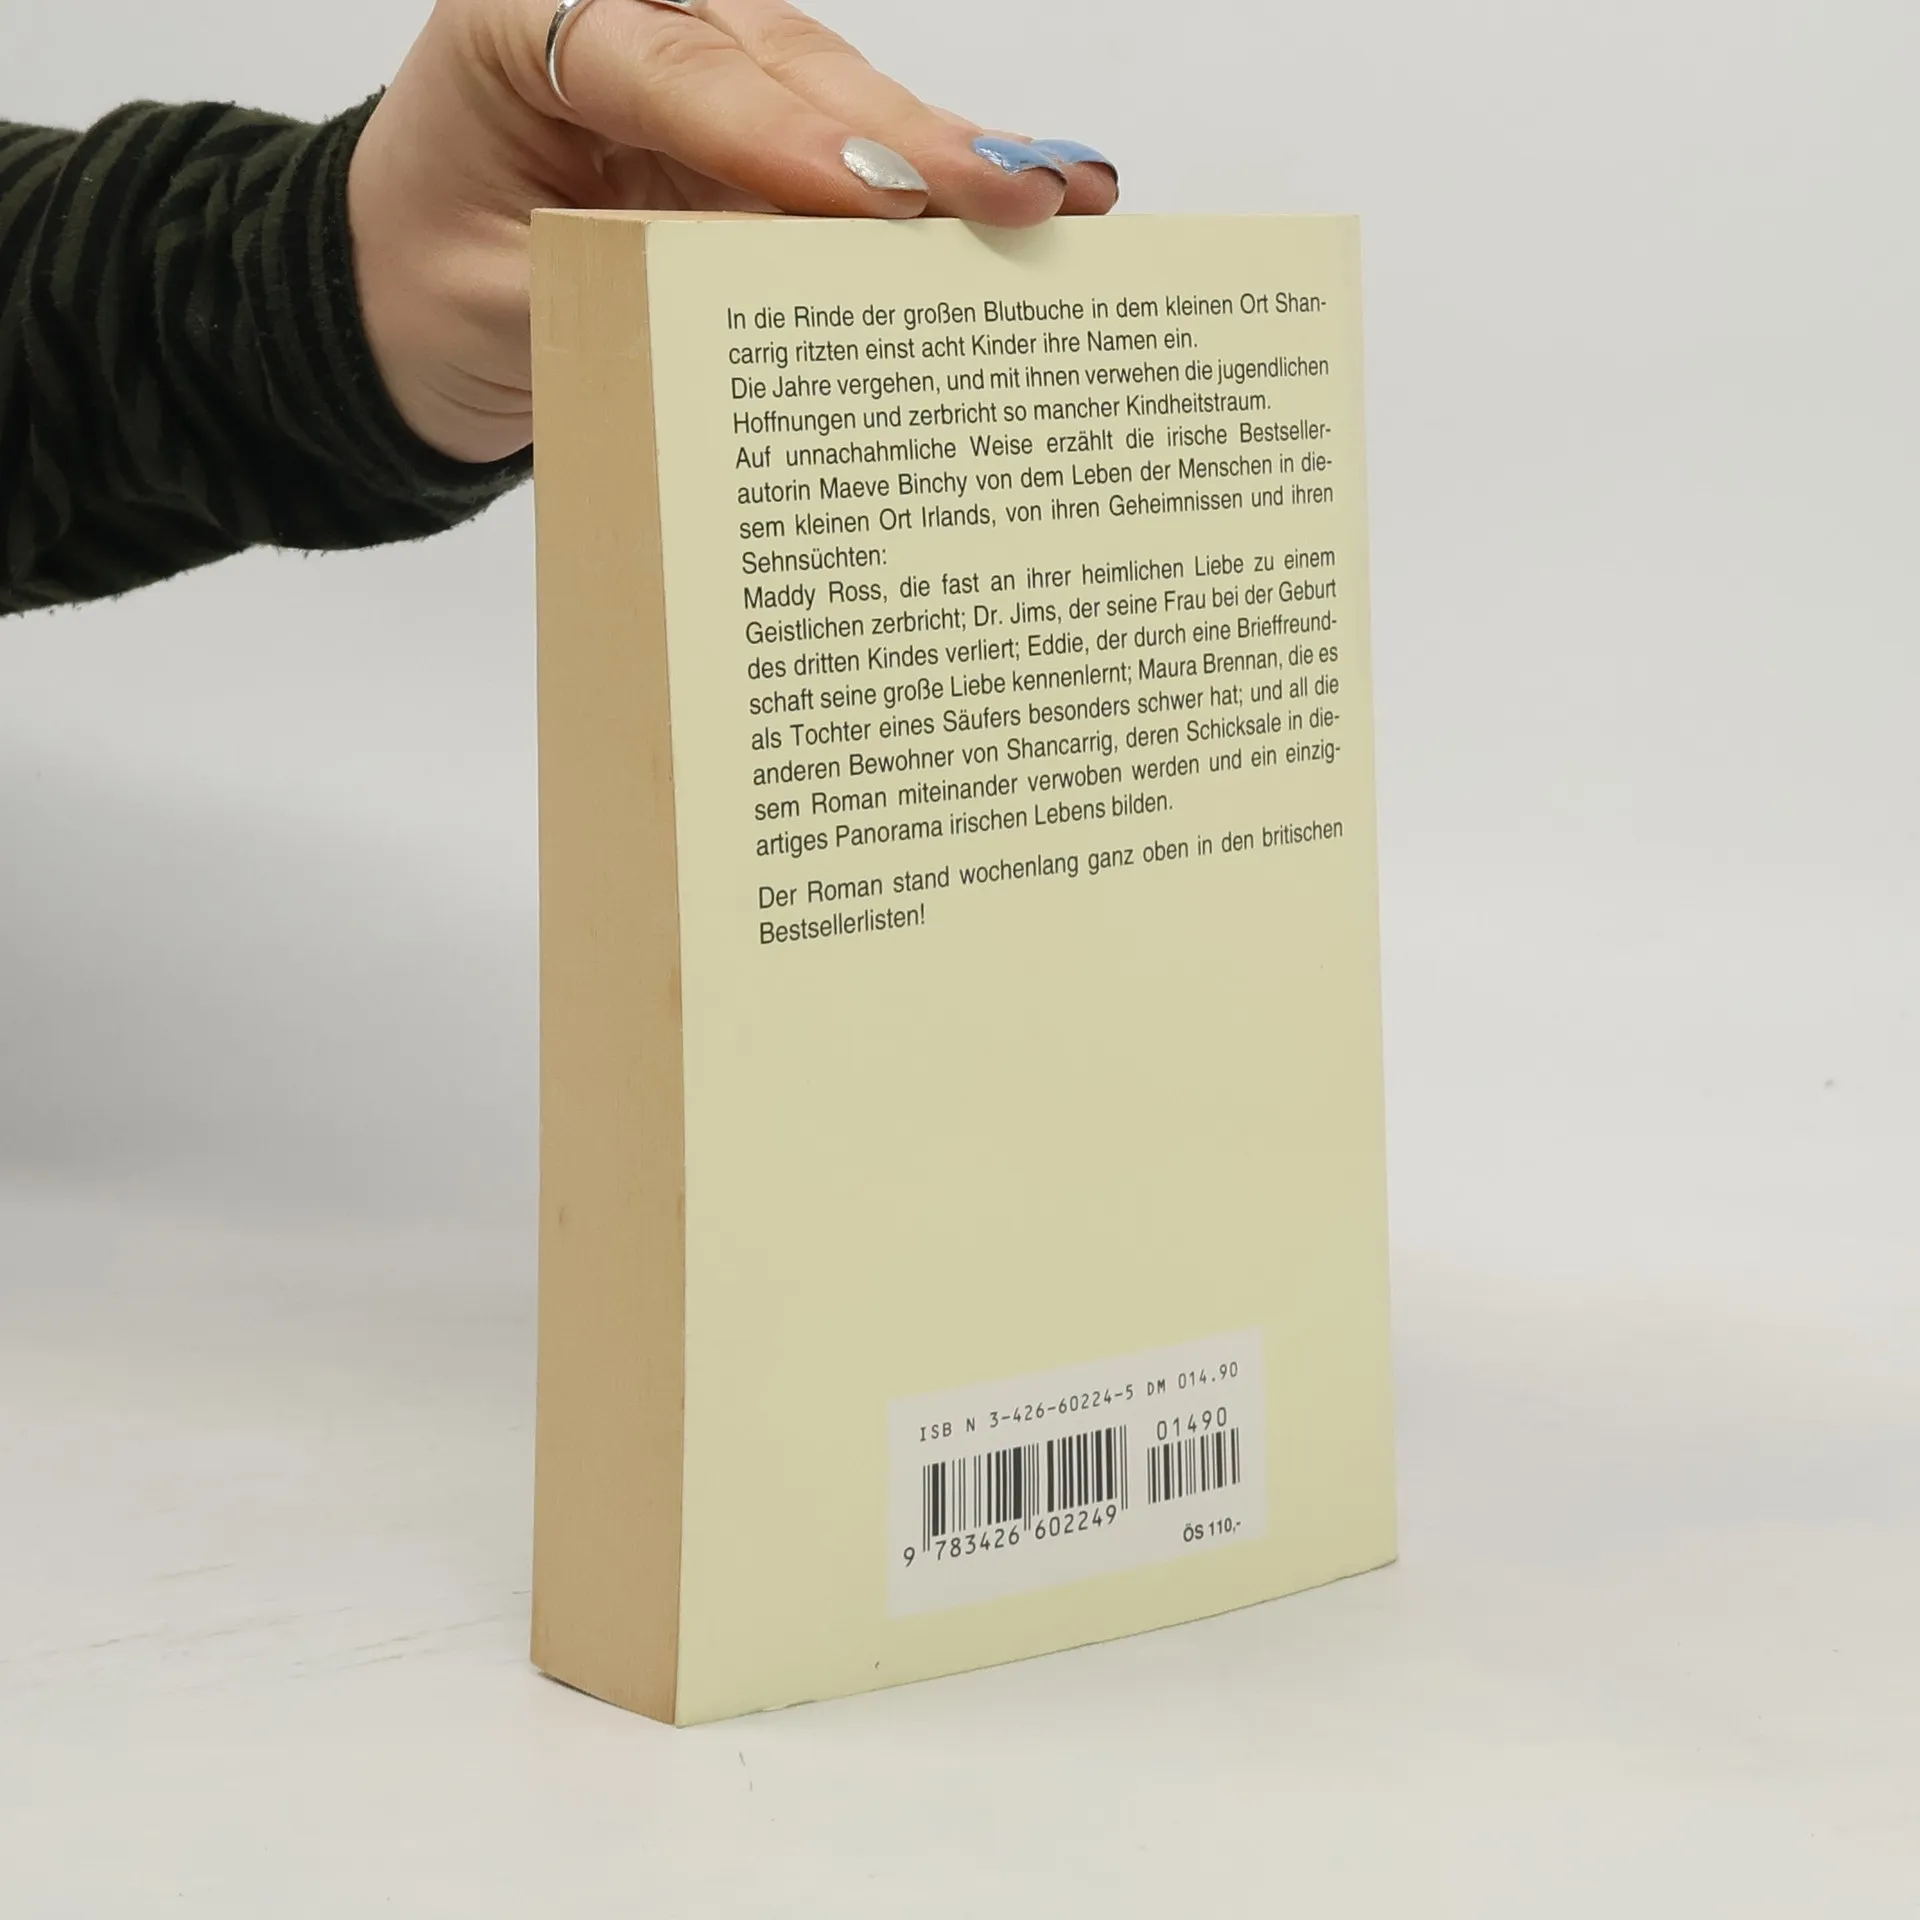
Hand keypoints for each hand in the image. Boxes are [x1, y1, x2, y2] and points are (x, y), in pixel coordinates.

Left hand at [348, 0, 1117, 462]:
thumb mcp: (500, 303)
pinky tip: (1030, 185)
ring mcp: (695, 61)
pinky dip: (932, 176)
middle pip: (780, 61)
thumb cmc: (425, 287)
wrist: (398, 295)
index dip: (781, 134)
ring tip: (1061, 188)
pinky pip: (847, 145)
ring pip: (836, 91)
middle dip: (905, 134)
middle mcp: (620, 13)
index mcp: (520, 21)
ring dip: (950, 149)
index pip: (668, 69)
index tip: (880, 194)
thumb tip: (779, 299)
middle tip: (1014, 192)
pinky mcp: (746, 125)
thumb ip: (623, 285)